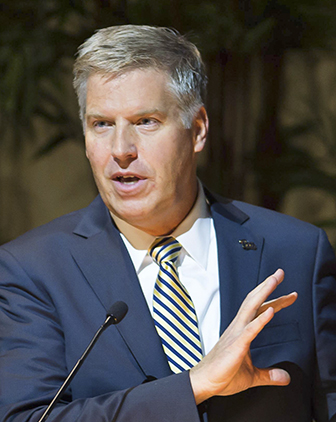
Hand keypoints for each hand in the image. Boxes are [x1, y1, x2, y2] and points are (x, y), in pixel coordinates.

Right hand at [190, 269, 297, 403]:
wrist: (205, 383)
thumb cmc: (223, 375)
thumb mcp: (252, 376)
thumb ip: (269, 374)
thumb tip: (285, 377)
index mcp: (243, 330)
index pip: (261, 310)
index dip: (275, 300)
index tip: (289, 294)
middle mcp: (239, 327)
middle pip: (255, 301)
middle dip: (268, 286)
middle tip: (280, 273)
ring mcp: (237, 334)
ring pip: (251, 307)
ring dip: (263, 292)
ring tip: (274, 281)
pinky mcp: (237, 345)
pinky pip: (250, 330)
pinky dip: (261, 320)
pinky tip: (271, 312)